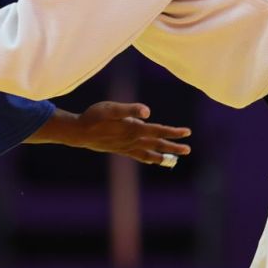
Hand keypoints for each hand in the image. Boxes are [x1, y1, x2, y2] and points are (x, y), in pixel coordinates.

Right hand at [26, 102, 191, 165]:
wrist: (79, 132)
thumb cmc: (94, 116)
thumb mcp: (111, 108)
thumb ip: (129, 109)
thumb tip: (147, 112)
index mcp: (133, 129)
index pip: (158, 130)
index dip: (173, 132)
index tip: (187, 133)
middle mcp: (132, 140)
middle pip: (157, 144)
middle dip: (173, 146)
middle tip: (188, 149)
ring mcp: (127, 147)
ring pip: (150, 153)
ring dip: (164, 155)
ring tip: (175, 159)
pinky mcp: (121, 150)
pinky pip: (139, 156)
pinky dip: (149, 158)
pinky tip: (154, 159)